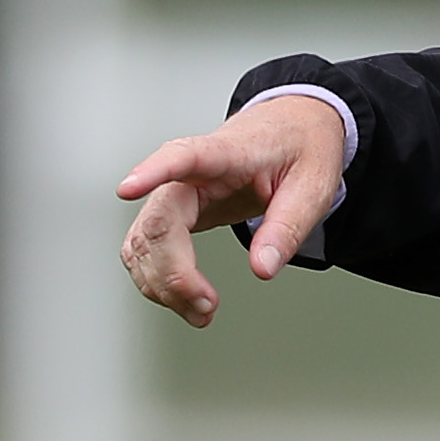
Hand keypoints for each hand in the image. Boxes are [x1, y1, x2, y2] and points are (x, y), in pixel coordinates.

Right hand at [116, 94, 349, 327]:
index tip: (126, 189)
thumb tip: (262, 269)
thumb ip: (287, 228)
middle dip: (173, 271)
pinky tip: (184, 298)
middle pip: (158, 220)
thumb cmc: (301, 148)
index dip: (152, 172)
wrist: (294, 129)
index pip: (182, 157)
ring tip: (201, 312)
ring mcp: (177, 191)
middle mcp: (191, 171)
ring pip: (144, 240)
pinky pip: (148, 247)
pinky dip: (158, 278)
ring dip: (162, 282)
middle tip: (206, 306)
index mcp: (226, 152)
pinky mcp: (175, 211)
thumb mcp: (313, 187)